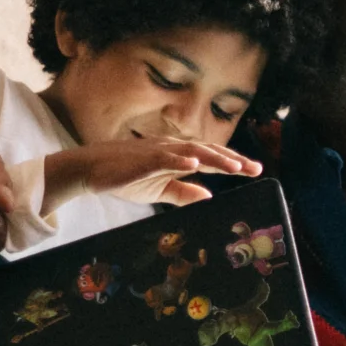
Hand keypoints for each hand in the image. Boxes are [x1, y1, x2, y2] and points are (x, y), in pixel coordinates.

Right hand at [45, 139, 260, 208]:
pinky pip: (163, 157)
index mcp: (178, 156)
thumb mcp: (160, 189)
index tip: (255, 170)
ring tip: (234, 166)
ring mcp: (157, 151)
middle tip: (255, 168)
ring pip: (191, 151)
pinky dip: (179, 159)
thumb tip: (209, 196)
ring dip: (214, 158)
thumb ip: (184, 193)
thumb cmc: (125, 177)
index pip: (212, 157)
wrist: (90, 170)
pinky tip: (194, 164)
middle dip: (233, 160)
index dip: (234, 163)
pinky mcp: (141, 158)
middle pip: (208, 152)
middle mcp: (172, 149)